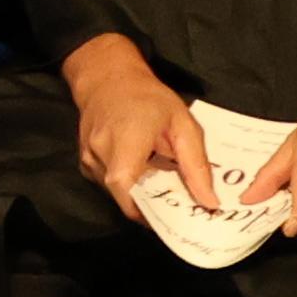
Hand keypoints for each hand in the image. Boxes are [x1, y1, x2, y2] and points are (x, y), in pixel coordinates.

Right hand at [66, 32, 210, 226]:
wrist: (107, 77)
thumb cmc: (148, 97)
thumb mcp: (183, 124)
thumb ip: (196, 165)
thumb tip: (209, 203)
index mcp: (124, 140)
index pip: (126, 187)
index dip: (148, 212)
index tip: (176, 219)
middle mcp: (99, 151)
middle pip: (126, 196)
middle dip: (153, 206)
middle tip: (180, 206)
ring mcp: (88, 158)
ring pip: (117, 193)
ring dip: (141, 195)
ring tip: (165, 186)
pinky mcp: (86, 161)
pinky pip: (109, 184)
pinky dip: (130, 185)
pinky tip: (145, 172)